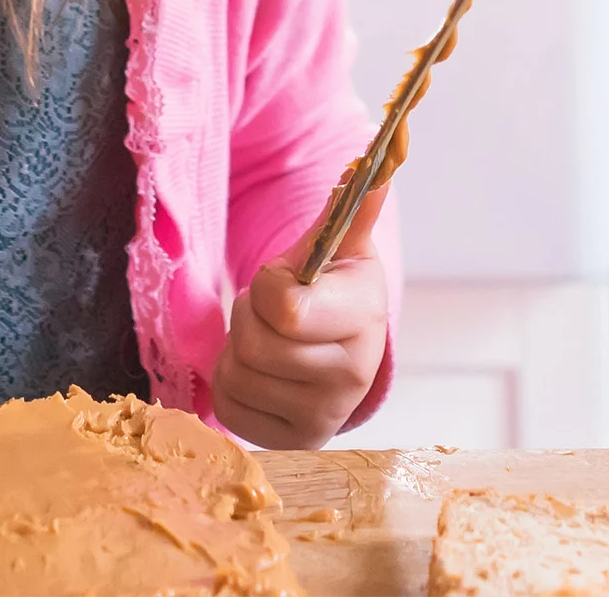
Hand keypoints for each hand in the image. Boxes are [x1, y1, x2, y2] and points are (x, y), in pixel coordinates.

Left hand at [212, 185, 390, 449]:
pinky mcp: (293, 441)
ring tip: (268, 340)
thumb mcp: (338, 249)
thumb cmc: (330, 290)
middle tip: (272, 314)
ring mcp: (325, 415)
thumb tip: (379, 168)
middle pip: (254, 343)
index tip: (284, 282)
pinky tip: (261, 374)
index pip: (284, 307)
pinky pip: (228, 408)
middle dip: (249, 318)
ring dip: (237, 351)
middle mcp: (352, 375)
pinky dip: (232, 385)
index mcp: (363, 317)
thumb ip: (350, 210)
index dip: (268, 287)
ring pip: (237, 375)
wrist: (339, 350)